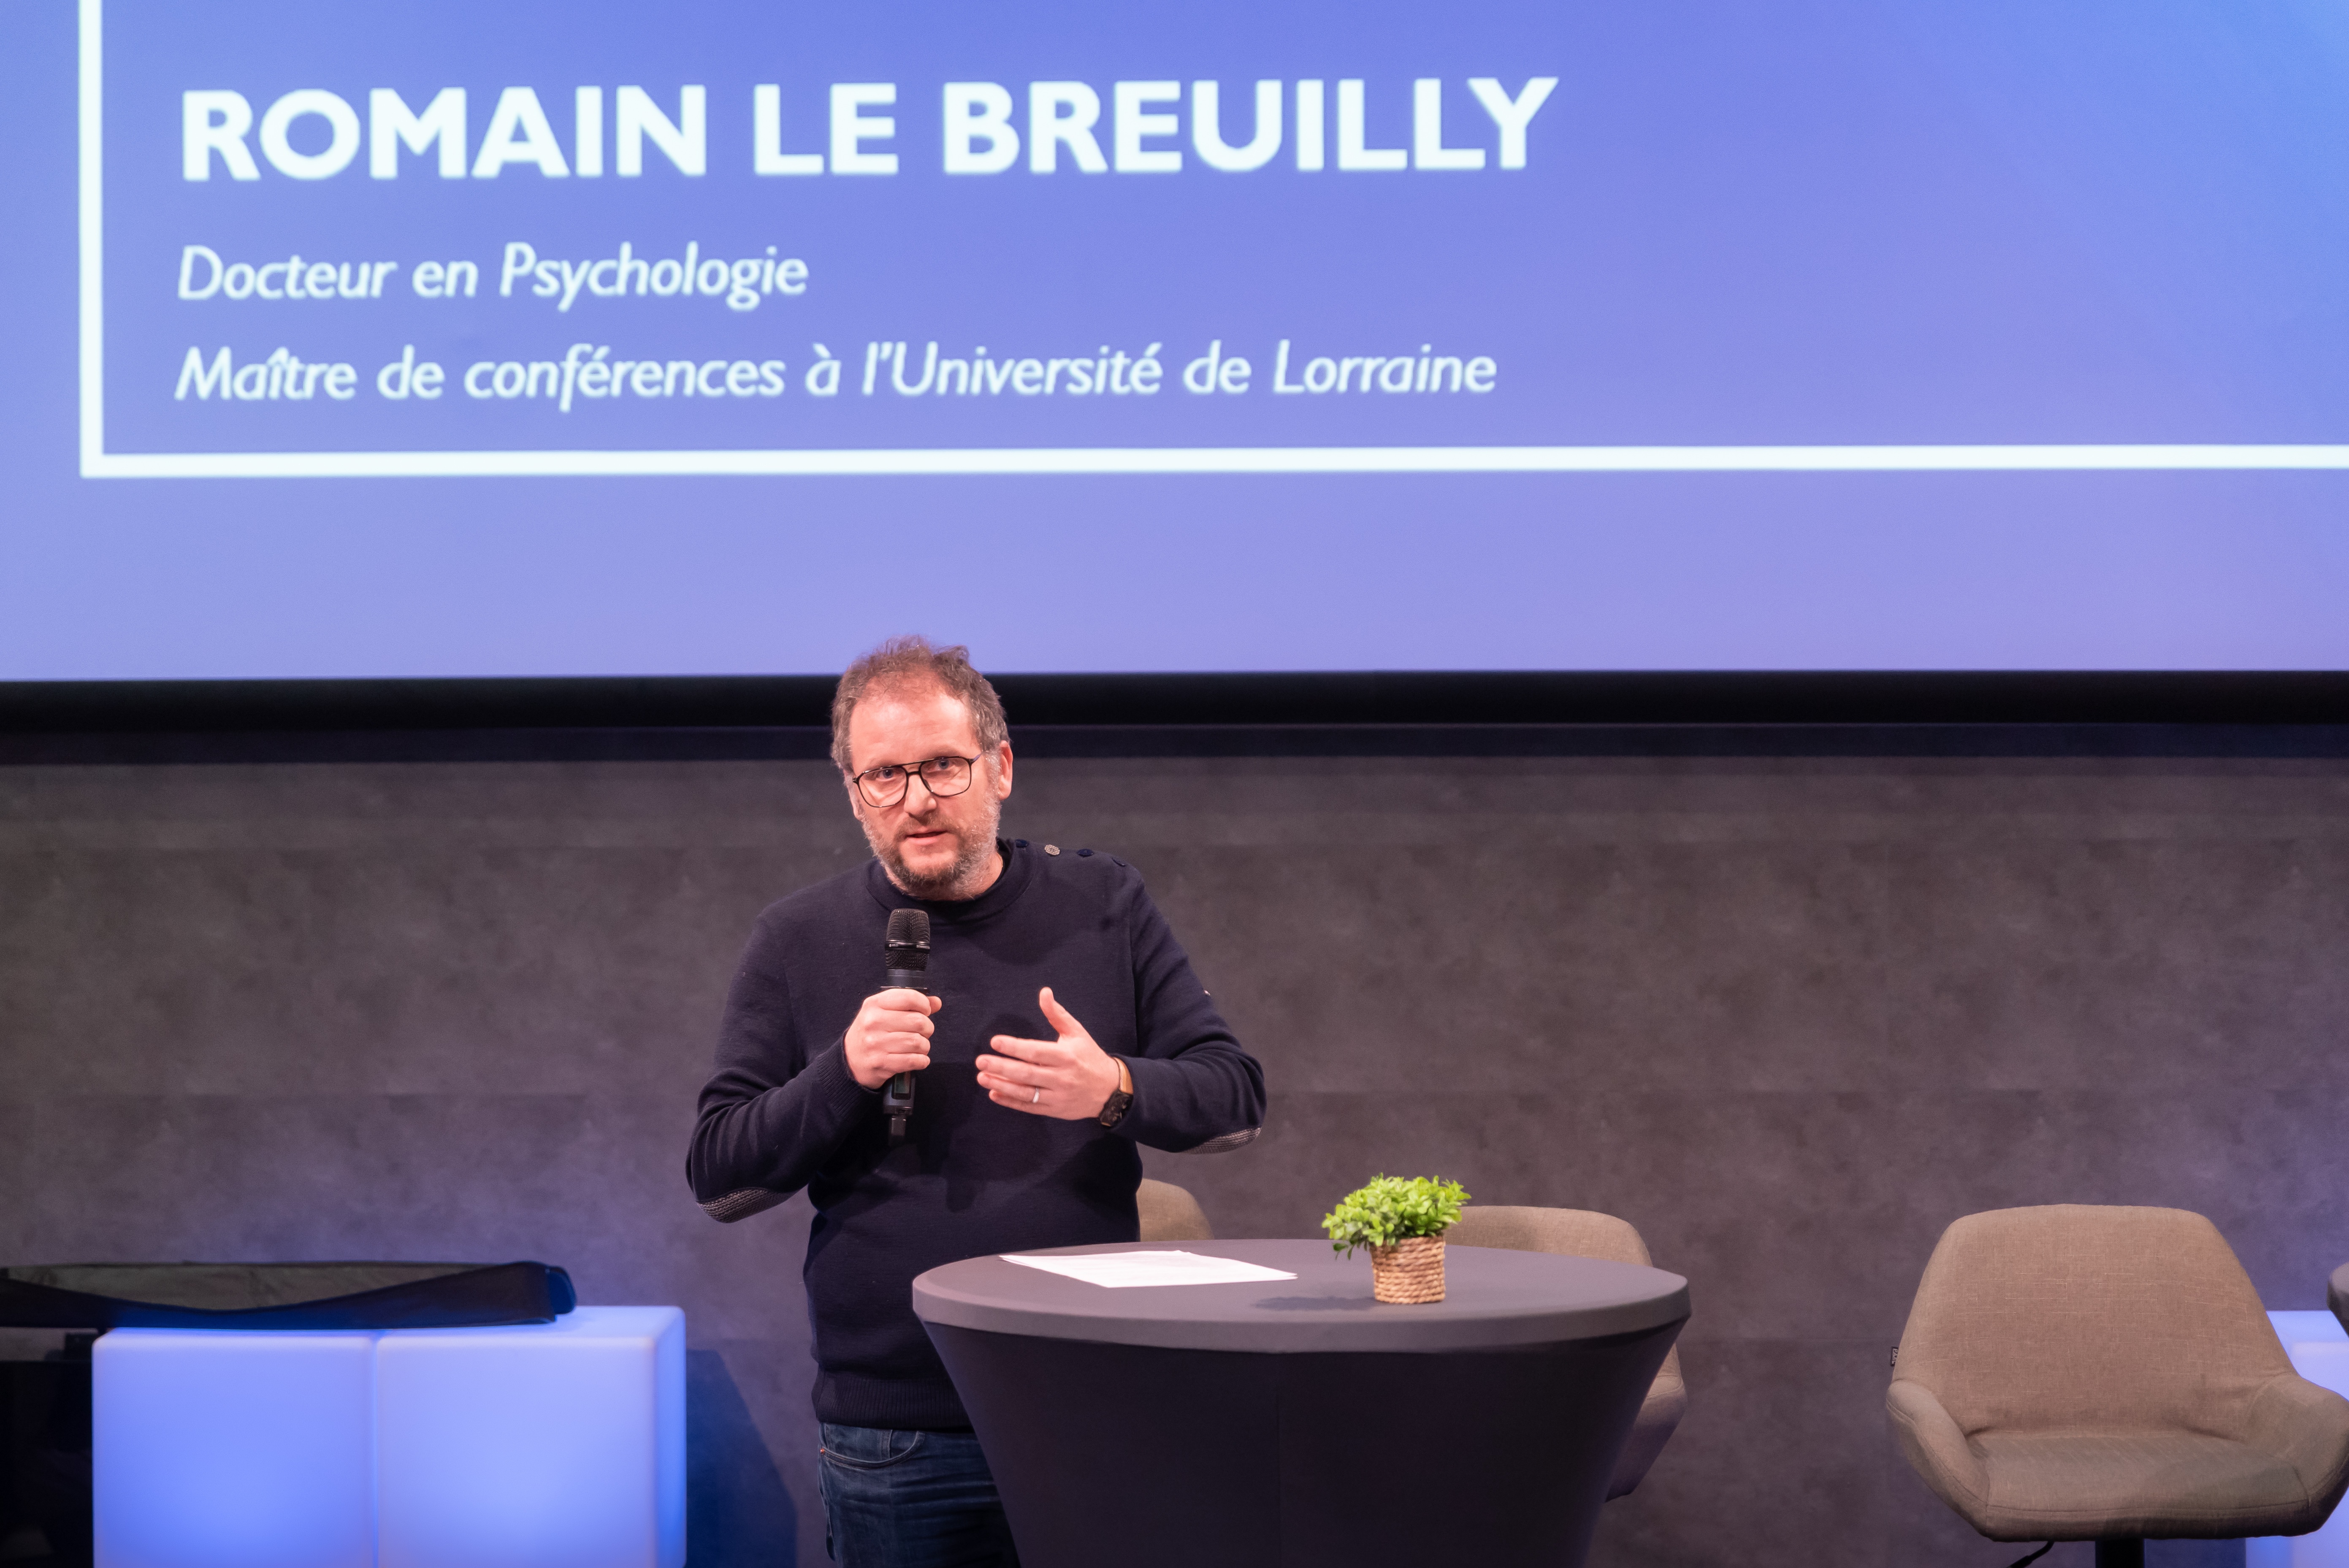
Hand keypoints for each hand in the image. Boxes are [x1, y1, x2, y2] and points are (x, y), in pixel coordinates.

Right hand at [844, 988, 940, 1089]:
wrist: (850, 1060)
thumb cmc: (871, 1032)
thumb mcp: (883, 1012)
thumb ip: (910, 1004)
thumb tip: (936, 1002)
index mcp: (874, 1004)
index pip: (909, 997)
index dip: (924, 1005)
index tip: (924, 1012)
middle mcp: (873, 1022)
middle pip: (918, 1021)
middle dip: (927, 1028)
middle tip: (921, 1032)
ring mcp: (875, 1044)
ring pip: (918, 1042)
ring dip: (924, 1046)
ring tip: (917, 1046)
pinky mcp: (881, 1063)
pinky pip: (914, 1060)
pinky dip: (921, 1060)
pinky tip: (917, 1059)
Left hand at [977, 988, 1121, 1119]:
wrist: (1111, 1090)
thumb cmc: (1090, 1057)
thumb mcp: (1077, 1033)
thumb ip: (1057, 1014)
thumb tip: (1044, 992)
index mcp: (1066, 1056)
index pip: (1036, 1052)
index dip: (1015, 1047)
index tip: (995, 1042)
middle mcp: (1061, 1077)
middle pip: (1026, 1073)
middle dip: (1001, 1067)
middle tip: (980, 1061)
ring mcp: (1057, 1096)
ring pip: (1025, 1092)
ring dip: (1001, 1085)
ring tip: (982, 1078)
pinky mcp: (1054, 1110)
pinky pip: (1029, 1107)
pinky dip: (1010, 1101)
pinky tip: (994, 1094)